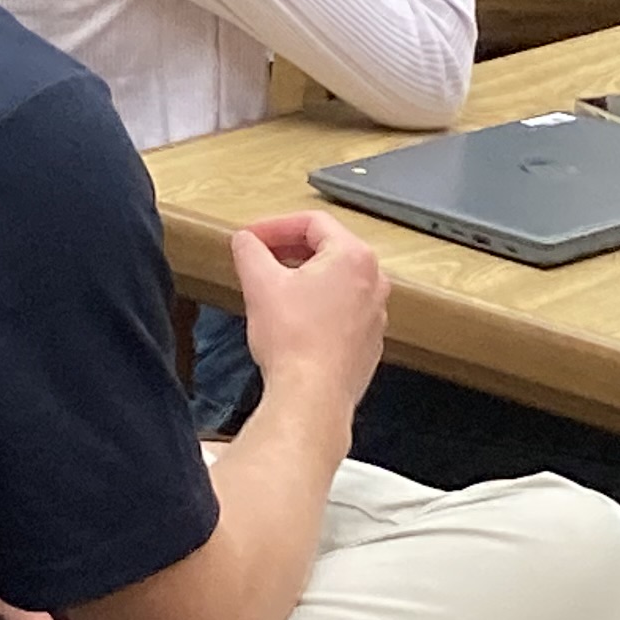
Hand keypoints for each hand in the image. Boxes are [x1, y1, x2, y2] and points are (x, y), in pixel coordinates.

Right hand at [231, 209, 386, 419]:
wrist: (312, 397)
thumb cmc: (295, 343)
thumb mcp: (260, 284)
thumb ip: (250, 251)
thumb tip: (245, 241)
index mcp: (353, 257)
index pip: (312, 223)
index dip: (275, 226)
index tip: (253, 237)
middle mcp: (373, 282)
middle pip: (328, 249)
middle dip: (290, 250)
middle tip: (261, 258)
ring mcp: (375, 313)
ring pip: (337, 281)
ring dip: (305, 279)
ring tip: (274, 289)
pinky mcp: (368, 341)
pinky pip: (343, 311)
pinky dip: (319, 308)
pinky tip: (294, 322)